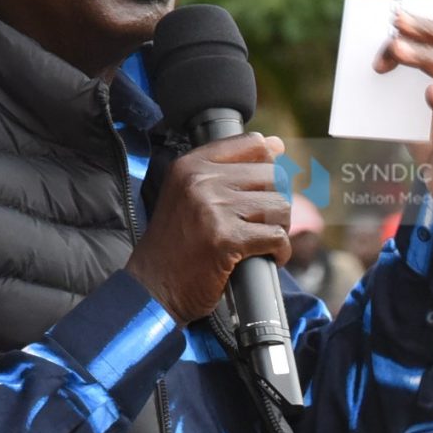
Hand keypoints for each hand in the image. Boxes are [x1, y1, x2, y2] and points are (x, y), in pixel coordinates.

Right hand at [125, 131, 292, 323]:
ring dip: (280, 228)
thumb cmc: (175, 245)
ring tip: (264, 241)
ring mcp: (213, 209)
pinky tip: (268, 257)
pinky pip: (277, 237)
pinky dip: (280, 251)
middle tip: (264, 224)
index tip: (268, 183)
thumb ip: (226, 170)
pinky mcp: (226, 240)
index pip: (253, 143)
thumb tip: (276, 145)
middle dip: (276, 203)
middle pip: (272, 176)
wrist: (152, 288)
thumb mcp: (188, 195)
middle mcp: (200, 181)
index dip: (270, 163)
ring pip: (280, 206)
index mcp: (191, 165)